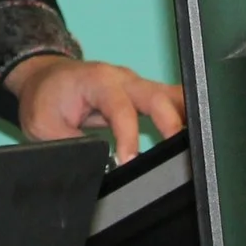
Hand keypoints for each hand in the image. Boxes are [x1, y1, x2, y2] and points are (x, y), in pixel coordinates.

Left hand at [4, 56, 184, 163]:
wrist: (43, 79)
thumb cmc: (44, 99)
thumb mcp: (44, 125)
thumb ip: (70, 143)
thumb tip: (95, 166)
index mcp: (97, 82)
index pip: (121, 108)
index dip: (129, 136)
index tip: (130, 161)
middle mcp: (122, 79)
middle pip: (156, 97)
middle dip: (171, 123)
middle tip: (180, 153)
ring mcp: (136, 84)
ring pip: (171, 96)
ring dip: (186, 117)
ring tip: (202, 143)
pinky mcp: (143, 93)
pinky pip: (170, 101)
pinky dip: (184, 115)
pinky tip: (198, 134)